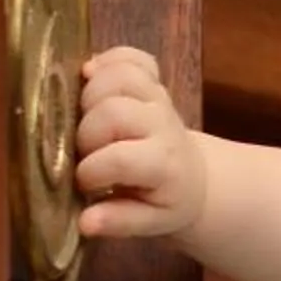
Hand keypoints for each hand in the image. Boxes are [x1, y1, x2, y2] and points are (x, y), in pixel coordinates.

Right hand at [77, 45, 207, 238]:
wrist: (197, 177)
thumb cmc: (167, 202)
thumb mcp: (151, 223)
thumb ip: (119, 222)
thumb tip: (84, 223)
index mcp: (163, 164)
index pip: (120, 158)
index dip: (91, 170)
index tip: (85, 184)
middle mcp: (161, 124)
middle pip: (112, 112)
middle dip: (86, 133)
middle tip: (85, 152)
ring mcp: (157, 98)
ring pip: (119, 76)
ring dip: (92, 94)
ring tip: (85, 117)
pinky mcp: (153, 81)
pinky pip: (131, 56)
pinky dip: (109, 59)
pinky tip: (92, 75)